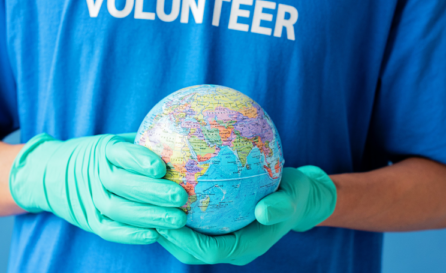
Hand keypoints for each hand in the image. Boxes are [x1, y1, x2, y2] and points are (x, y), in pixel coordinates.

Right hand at [9, 132, 187, 244]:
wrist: (52, 173)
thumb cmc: (101, 155)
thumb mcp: (115, 141)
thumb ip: (142, 144)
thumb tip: (182, 144)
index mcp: (104, 150)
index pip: (121, 154)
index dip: (139, 160)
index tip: (161, 168)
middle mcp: (95, 173)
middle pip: (122, 183)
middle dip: (153, 192)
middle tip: (180, 196)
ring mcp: (90, 198)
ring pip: (118, 209)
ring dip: (149, 216)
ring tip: (178, 220)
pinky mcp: (89, 219)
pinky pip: (108, 229)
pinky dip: (130, 234)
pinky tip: (153, 235)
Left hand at [157, 166, 336, 264]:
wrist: (297, 197)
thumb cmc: (295, 195)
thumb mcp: (293, 196)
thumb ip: (281, 205)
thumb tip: (263, 211)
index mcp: (246, 247)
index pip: (209, 251)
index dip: (186, 241)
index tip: (167, 222)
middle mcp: (231, 247)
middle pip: (191, 252)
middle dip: (168, 238)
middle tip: (148, 214)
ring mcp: (225, 239)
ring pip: (188, 242)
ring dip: (168, 228)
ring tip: (149, 206)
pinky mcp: (220, 227)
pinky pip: (195, 225)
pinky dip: (179, 214)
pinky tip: (166, 192)